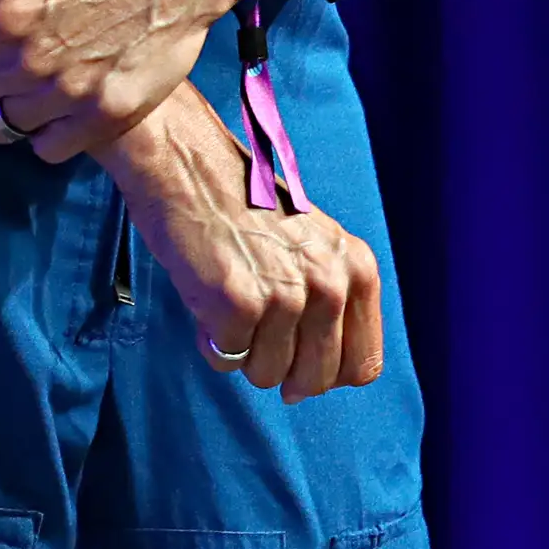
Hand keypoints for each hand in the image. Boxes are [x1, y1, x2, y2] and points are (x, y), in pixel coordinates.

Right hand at [93, 86, 386, 401]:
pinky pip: (226, 360)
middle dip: (282, 369)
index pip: (362, 366)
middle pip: (316, 379)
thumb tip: (305, 386)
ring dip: (243, 350)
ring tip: (228, 300)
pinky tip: (206, 296)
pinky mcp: (238, 303)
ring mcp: (285, 295)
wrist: (186, 162)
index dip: (325, 373)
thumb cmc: (241, 204)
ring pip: (268, 375)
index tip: (298, 361)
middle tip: (254, 330)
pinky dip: (210, 340)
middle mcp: (329, 284)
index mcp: (356, 269)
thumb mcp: (312, 246)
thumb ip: (327, 304)